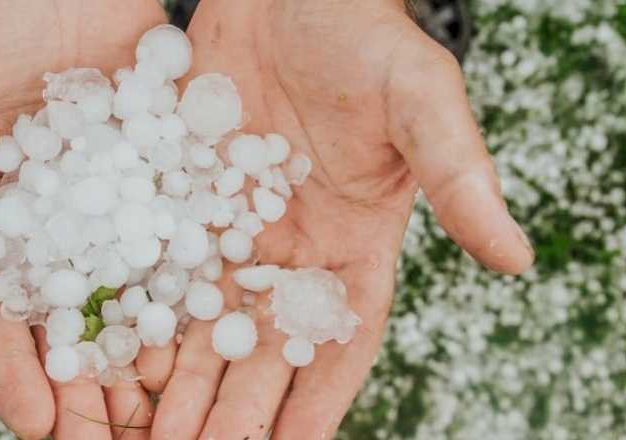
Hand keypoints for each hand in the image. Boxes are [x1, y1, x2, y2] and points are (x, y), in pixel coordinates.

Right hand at [0, 1, 165, 437]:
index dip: (14, 372)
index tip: (37, 427)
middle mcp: (57, 223)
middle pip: (70, 323)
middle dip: (86, 389)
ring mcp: (117, 204)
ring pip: (131, 297)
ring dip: (145, 360)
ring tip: (166, 417)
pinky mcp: (171, 178)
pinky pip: (184, 243)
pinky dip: (193, 295)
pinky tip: (211, 339)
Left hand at [150, 1, 533, 438]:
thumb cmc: (365, 34)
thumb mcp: (421, 99)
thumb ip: (460, 178)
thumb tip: (518, 260)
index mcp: (357, 244)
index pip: (341, 343)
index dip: (315, 404)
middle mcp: (293, 250)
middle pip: (262, 351)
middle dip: (231, 415)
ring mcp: (233, 229)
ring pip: (203, 326)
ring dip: (177, 386)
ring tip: (142, 437)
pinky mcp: (181, 201)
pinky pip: (156, 271)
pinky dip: (137, 320)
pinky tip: (107, 361)